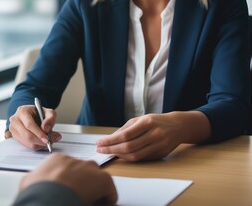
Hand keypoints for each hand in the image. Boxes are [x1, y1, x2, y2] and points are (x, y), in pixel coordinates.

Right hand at [9, 105, 61, 149]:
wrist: (32, 115)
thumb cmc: (40, 113)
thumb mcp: (49, 112)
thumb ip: (50, 119)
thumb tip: (46, 129)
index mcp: (22, 111)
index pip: (29, 125)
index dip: (38, 133)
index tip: (47, 139)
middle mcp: (15, 120)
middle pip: (27, 135)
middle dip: (39, 141)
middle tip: (50, 142)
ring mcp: (13, 129)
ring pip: (26, 142)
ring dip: (39, 144)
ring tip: (48, 142)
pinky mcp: (15, 136)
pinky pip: (26, 145)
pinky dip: (36, 145)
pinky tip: (41, 142)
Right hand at [20, 153, 116, 204]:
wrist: (48, 197)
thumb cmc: (37, 192)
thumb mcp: (29, 181)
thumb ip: (35, 177)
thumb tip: (33, 181)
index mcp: (57, 159)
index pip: (68, 168)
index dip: (69, 181)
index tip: (67, 190)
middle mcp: (75, 161)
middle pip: (84, 171)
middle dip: (83, 183)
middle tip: (77, 196)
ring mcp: (90, 169)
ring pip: (97, 180)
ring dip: (94, 190)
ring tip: (87, 201)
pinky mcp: (104, 180)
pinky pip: (110, 192)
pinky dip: (106, 200)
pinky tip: (98, 205)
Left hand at [96, 111, 210, 160]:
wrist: (179, 126)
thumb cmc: (156, 121)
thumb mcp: (140, 119)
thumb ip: (125, 128)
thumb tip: (109, 139)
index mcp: (147, 122)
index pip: (125, 135)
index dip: (110, 141)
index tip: (99, 142)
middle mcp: (154, 134)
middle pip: (128, 147)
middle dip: (111, 149)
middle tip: (100, 149)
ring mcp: (159, 145)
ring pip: (135, 155)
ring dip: (119, 156)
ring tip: (108, 152)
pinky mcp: (161, 154)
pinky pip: (141, 158)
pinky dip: (129, 158)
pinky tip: (120, 155)